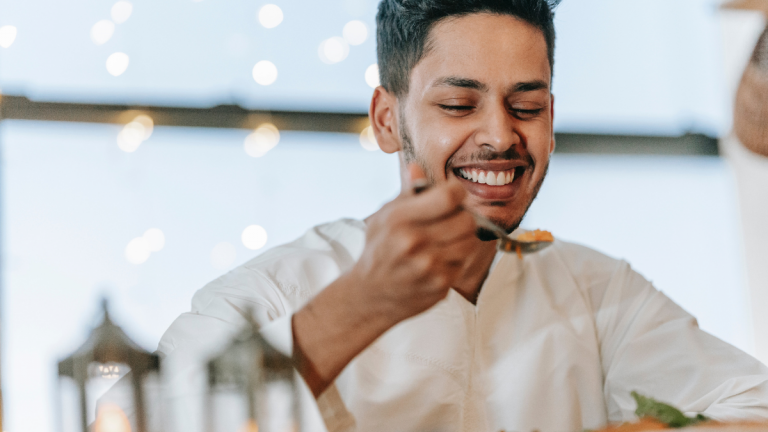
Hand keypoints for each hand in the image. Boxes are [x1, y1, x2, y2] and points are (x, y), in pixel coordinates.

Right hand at [348, 164, 477, 322]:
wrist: (370, 295)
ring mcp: (428, 266)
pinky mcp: (440, 284)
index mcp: (398, 219)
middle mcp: (413, 242)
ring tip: (446, 240)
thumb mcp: (383, 218)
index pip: (448, 197)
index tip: (453, 194)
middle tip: (451, 219)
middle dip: (462, 217)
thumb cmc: (379, 250)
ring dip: (462, 238)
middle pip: (466, 220)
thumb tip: (416, 167)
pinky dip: (456, 260)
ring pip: (470, 241)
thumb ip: (405, 193)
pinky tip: (440, 260)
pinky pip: (464, 263)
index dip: (457, 192)